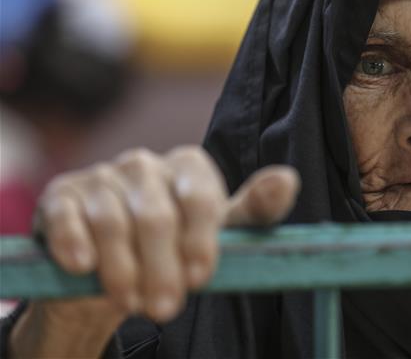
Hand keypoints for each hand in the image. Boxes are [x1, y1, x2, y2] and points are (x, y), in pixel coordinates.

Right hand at [10, 146, 298, 357]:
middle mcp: (144, 164)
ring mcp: (100, 177)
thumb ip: (255, 210)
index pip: (200, 197)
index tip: (200, 279)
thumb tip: (287, 180)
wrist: (113, 265)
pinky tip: (83, 267)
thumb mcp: (221, 232)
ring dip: (121, 269)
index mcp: (188, 166)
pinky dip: (73, 243)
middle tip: (166, 308)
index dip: (200, 240)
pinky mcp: (61, 196)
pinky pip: (66, 217)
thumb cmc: (179, 244)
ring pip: (112, 221)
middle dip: (162, 267)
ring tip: (131, 303)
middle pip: (156, 216)